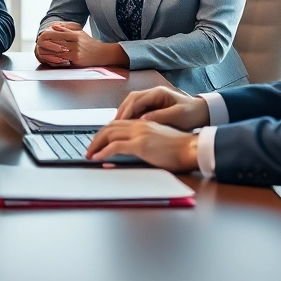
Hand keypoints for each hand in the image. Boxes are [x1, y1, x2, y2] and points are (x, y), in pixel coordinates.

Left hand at [35, 22, 119, 66]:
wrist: (102, 54)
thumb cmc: (90, 44)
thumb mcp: (79, 34)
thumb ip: (66, 29)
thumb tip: (54, 26)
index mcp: (76, 35)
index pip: (58, 33)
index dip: (49, 35)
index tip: (41, 36)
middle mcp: (76, 42)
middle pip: (57, 42)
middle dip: (47, 44)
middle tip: (38, 45)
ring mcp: (76, 51)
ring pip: (58, 51)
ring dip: (49, 52)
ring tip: (42, 52)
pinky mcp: (77, 60)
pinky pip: (63, 59)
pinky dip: (56, 59)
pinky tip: (50, 59)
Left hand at [84, 120, 198, 171]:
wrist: (191, 148)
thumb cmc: (179, 148)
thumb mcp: (157, 140)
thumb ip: (143, 141)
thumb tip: (131, 149)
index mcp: (143, 123)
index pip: (117, 123)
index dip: (104, 132)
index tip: (98, 141)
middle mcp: (139, 125)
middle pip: (110, 127)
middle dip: (96, 138)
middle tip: (89, 149)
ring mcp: (139, 133)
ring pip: (109, 134)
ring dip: (96, 144)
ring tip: (89, 154)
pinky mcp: (140, 145)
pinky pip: (115, 146)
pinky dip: (103, 151)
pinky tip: (98, 157)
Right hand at [116, 87, 209, 129]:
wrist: (202, 113)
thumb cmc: (192, 113)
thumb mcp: (178, 116)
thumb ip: (160, 116)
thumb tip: (143, 120)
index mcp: (158, 93)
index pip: (136, 100)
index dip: (126, 111)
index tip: (119, 123)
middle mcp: (152, 94)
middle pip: (130, 101)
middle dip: (121, 113)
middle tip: (112, 126)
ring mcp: (151, 99)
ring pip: (131, 105)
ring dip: (123, 115)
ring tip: (115, 128)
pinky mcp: (152, 106)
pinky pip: (136, 111)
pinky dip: (129, 118)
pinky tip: (126, 127)